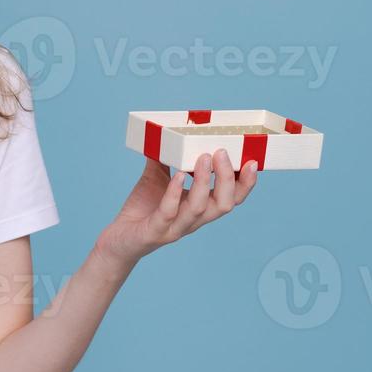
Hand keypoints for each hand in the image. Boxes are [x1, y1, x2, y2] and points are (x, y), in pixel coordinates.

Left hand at [96, 151, 257, 269]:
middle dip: (227, 178)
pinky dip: (175, 193)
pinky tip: (178, 176)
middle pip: (224, 204)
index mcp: (200, 209)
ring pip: (200, 209)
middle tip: (222, 153)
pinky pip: (169, 212)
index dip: (245, 184)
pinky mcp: (155, 231)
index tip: (253, 161)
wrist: (119, 239)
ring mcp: (175, 227)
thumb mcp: (155, 179)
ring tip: (203, 158)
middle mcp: (193, 220)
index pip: (232, 199)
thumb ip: (164, 158)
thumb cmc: (142, 209)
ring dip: (204, 182)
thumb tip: (166, 131)